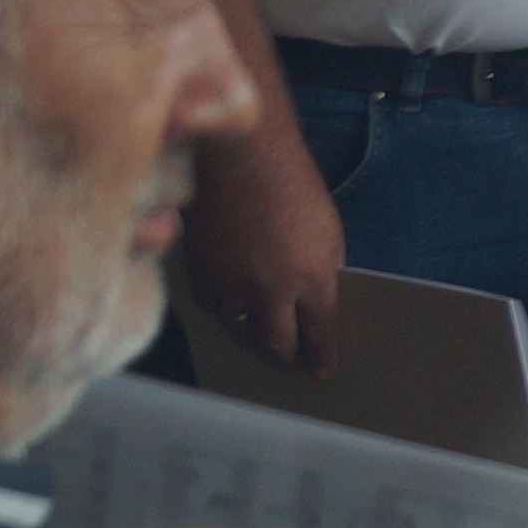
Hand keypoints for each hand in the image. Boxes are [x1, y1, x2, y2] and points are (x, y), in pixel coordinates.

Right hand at [179, 129, 348, 379]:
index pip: (320, 334)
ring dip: (253, 341)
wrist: (240, 158)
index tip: (323, 370)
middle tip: (293, 365)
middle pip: (277, 343)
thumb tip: (315, 301)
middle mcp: (271, 290)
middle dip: (287, 357)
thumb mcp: (327, 232)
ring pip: (240, 330)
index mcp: (312, 279)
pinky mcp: (199, 273)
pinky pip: (212, 307)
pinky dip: (224, 312)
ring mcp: (231, 284)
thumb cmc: (293, 186)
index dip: (321, 356)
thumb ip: (321, 270)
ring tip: (263, 347)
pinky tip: (231, 313)